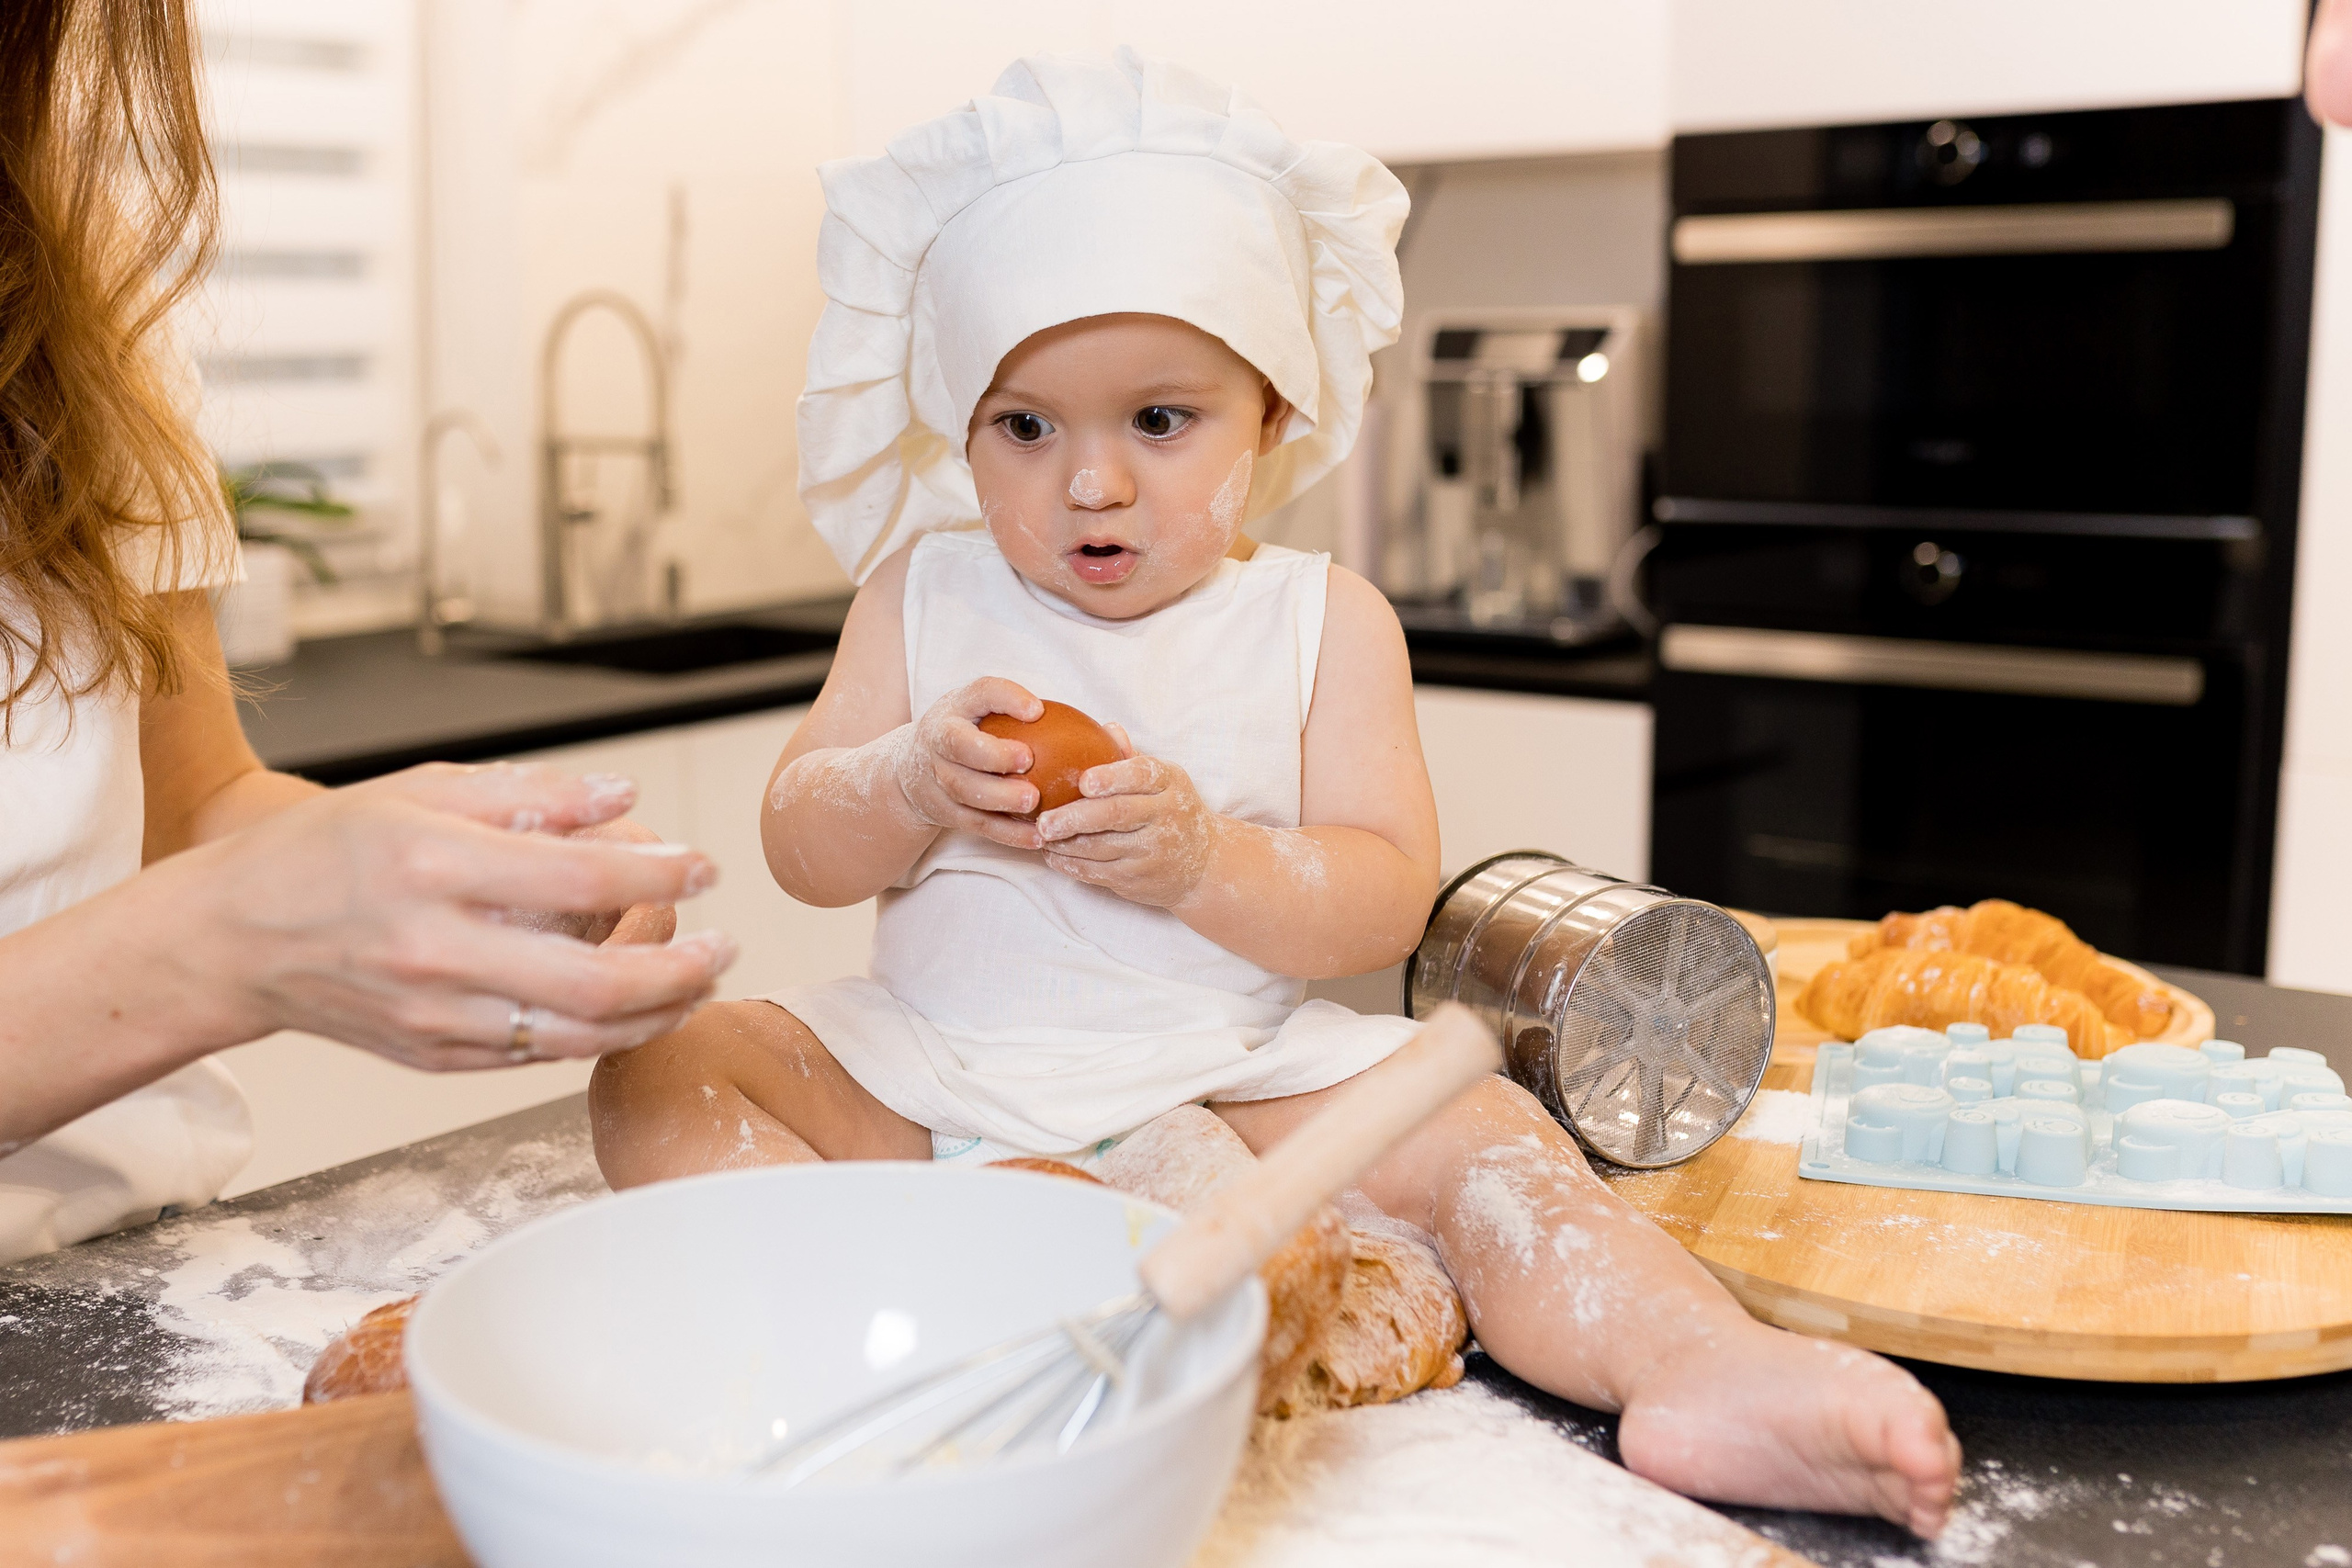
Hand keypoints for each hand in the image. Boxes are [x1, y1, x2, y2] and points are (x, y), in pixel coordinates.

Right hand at [165, 762, 735, 1069]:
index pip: (580, 877)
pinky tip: (641, 1007)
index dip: (660, 872)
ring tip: (703, 980)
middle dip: (684, 967)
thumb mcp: (422, 791)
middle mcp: (437, 950)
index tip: (704, 866)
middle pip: (595, 982)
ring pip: (580, 1037)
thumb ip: (530, 796)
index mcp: (434, 867)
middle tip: (726, 943)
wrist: (232, 940)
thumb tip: (625, 795)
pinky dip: (606, 1036)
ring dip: (660, 1012)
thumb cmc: (328, 853)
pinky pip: (542, 1057)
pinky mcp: (435, 1058)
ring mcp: (436, 1016)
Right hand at [887, 677, 1050, 850]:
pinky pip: (975, 824)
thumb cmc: (969, 734)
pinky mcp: (944, 810)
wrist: (911, 769)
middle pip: (959, 745)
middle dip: (992, 753)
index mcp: (958, 707)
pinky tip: (1036, 837)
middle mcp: (940, 739)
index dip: (1007, 699)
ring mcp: (937, 776)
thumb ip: (1023, 716)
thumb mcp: (983, 712)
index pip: (981, 693)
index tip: (1038, 711)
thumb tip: (1101, 728)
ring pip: (964, 789)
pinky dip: (1006, 833)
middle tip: (1028, 760)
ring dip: (1000, 797)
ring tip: (1033, 802)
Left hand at [1033, 737, 1220, 907]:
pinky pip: (1099, 872)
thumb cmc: (1171, 810)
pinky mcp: (1139, 879)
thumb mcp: (1163, 779)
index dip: (1112, 778)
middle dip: (1076, 817)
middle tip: (1044, 821)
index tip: (1084, 781)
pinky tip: (1052, 855)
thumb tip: (1107, 728)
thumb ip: (1131, 757)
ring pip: (1102, 847)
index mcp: (1170, 783)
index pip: (1142, 775)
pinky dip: (1071, 865)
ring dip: (1066, 843)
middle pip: (1116, 814)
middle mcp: (1165, 816)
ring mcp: (1153, 851)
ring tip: (1040, 835)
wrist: (1203, 863)